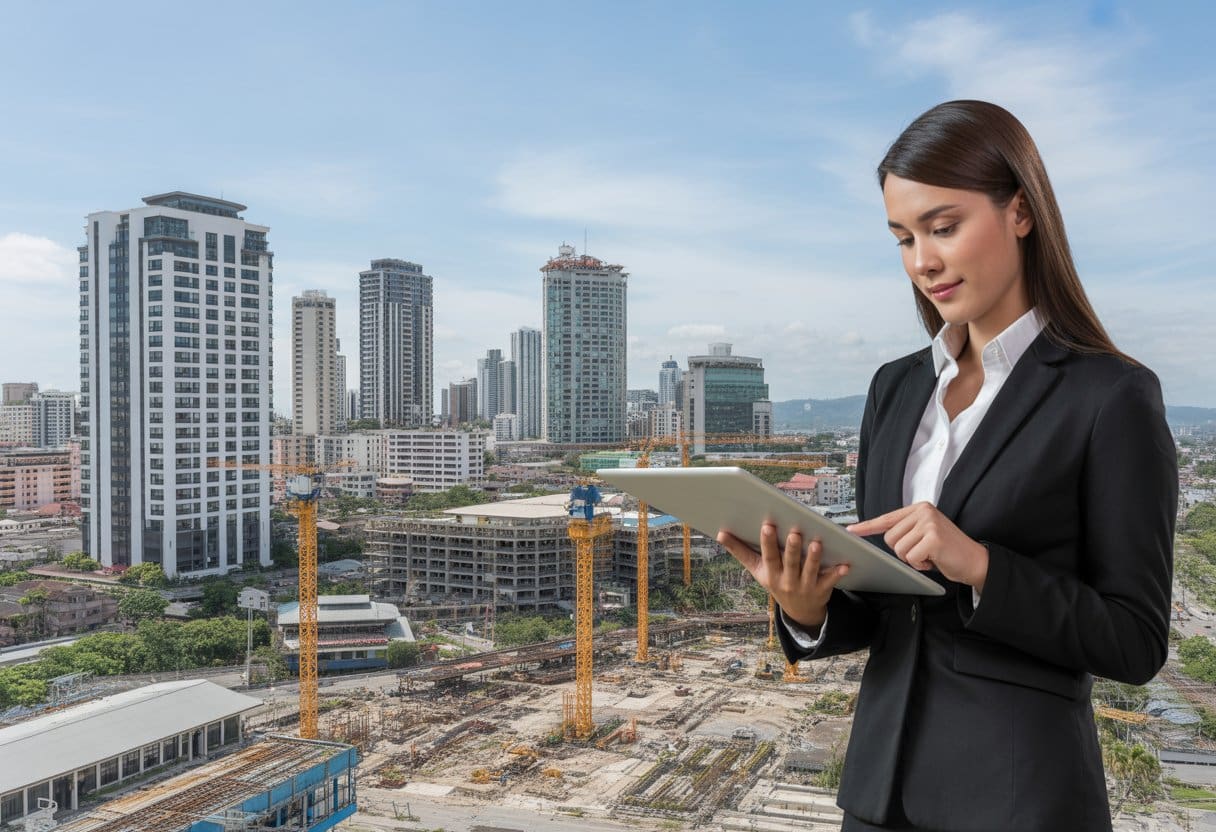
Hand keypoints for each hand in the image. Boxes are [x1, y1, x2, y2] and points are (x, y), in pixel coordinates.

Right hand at [717, 524, 848, 630]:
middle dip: (791, 548)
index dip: (767, 543)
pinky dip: (838, 573)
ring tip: (816, 543)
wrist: (800, 610)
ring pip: (810, 570)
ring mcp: (805, 586)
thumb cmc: (776, 581)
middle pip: (790, 562)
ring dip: (813, 558)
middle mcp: (788, 581)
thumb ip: (740, 551)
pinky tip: (845, 564)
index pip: (769, 557)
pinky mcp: (822, 589)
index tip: (767, 526)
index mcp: (771, 574)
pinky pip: (830, 580)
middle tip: (794, 532)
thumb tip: (720, 534)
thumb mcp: (757, 570)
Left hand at [847, 502, 987, 589]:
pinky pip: (911, 557)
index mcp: (919, 508)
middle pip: (890, 538)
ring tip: (930, 555)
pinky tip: (935, 560)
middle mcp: (923, 512)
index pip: (887, 518)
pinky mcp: (933, 538)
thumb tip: (881, 535)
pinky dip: (921, 564)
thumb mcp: (925, 534)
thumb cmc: (947, 551)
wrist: (975, 560)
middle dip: (903, 551)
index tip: (851, 530)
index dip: (867, 526)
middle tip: (923, 551)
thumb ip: (907, 530)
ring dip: (913, 559)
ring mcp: (929, 523)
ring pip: (899, 549)